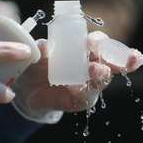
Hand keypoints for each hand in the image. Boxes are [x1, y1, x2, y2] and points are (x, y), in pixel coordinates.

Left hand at [11, 31, 142, 122]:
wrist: (28, 90)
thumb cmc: (38, 66)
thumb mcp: (38, 55)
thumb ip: (42, 49)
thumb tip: (45, 46)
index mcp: (85, 50)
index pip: (100, 43)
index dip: (100, 41)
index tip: (92, 42)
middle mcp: (92, 66)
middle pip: (111, 61)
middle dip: (114, 59)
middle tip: (99, 55)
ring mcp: (89, 84)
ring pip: (103, 79)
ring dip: (100, 74)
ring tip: (91, 70)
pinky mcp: (82, 100)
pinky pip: (87, 96)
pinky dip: (82, 91)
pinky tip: (74, 88)